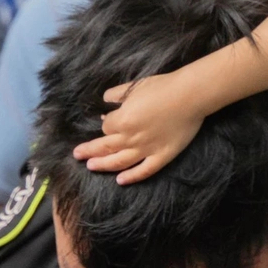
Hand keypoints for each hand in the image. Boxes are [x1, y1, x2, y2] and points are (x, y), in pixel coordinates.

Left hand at [73, 71, 204, 183]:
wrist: (190, 95)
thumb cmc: (162, 87)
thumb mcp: (135, 86)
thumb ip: (117, 94)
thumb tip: (106, 102)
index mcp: (123, 120)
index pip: (106, 127)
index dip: (105, 123)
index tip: (106, 120)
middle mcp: (131, 138)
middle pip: (105, 147)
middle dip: (89, 151)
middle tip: (77, 155)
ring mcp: (146, 150)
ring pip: (120, 162)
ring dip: (104, 165)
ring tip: (91, 167)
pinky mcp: (162, 157)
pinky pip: (144, 171)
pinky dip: (131, 177)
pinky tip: (120, 181)